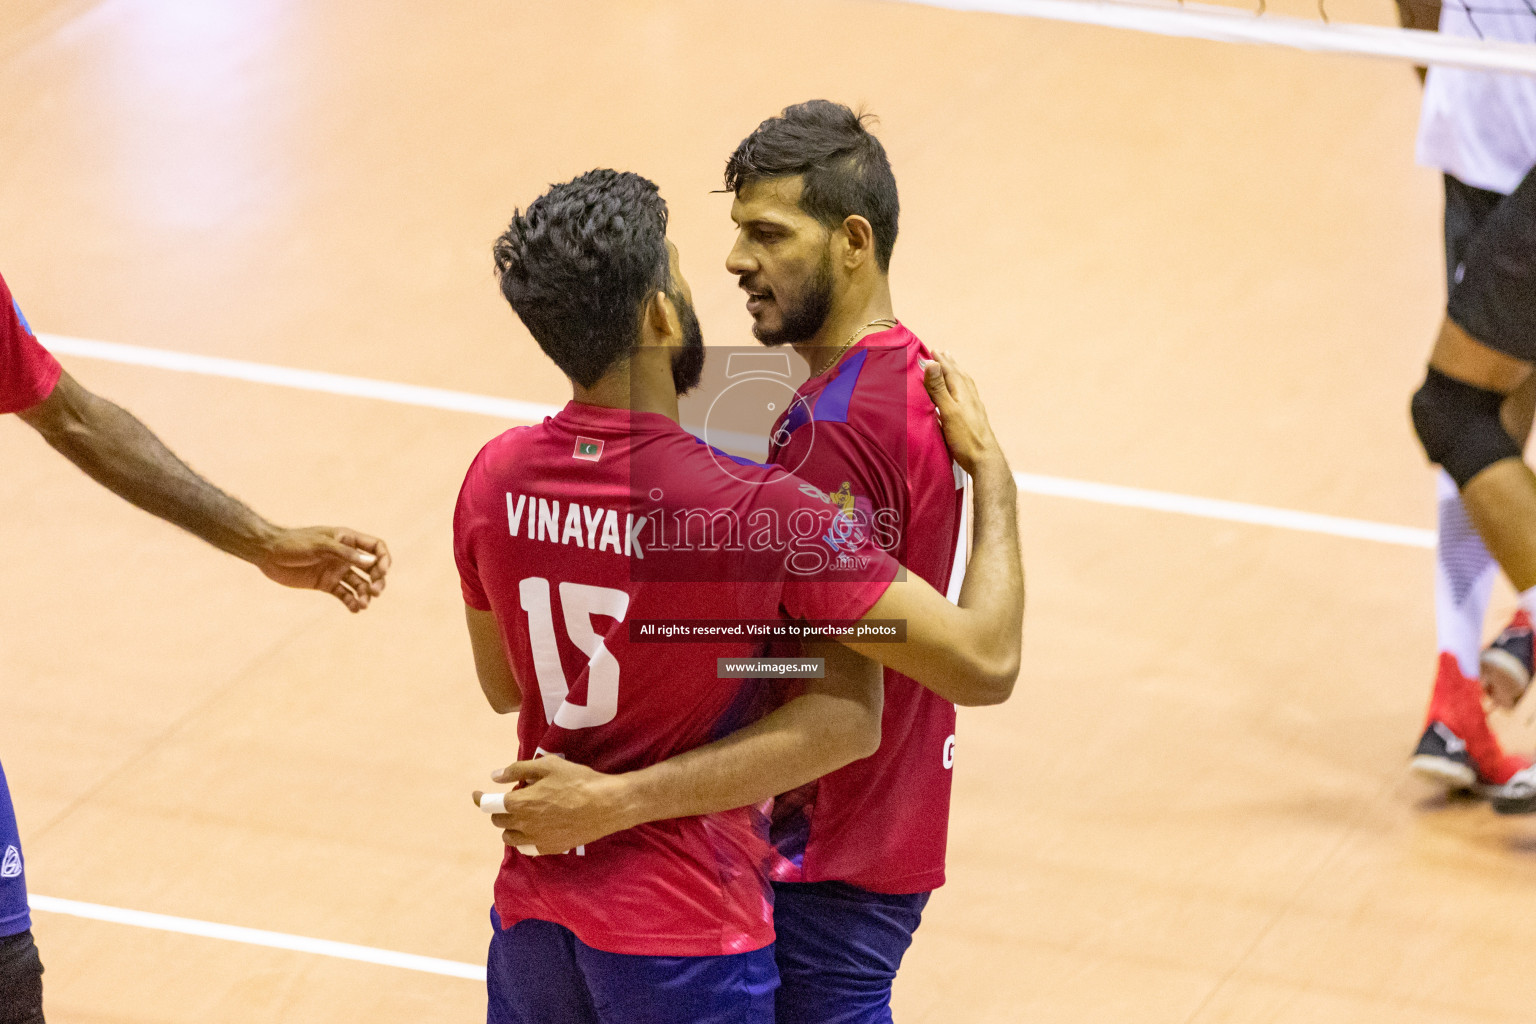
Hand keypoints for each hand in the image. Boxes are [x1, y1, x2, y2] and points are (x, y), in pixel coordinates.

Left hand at [254, 527, 390, 611]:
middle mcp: (345, 556)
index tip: (383, 571)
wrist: (268, 554)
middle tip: (375, 591)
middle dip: (378, 580)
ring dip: (365, 594)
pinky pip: (345, 594)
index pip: (376, 547)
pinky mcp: (326, 584)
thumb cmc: (294, 543)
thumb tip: (373, 562)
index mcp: (347, 540)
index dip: (384, 558)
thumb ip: (346, 554)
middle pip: (372, 568)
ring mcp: (336, 570)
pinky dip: (352, 602)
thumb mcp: (321, 546)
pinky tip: (355, 609)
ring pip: (360, 584)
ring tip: (363, 604)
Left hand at [472, 758, 635, 854]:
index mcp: (519, 803)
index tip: (477, 794)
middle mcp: (523, 825)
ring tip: (522, 815)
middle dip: (499, 809)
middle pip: (498, 821)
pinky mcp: (550, 848)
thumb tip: (495, 777)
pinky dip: (524, 839)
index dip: (479, 798)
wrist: (606, 805)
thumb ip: (517, 770)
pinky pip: (526, 848)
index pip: (488, 805)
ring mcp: (536, 840)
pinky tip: (533, 829)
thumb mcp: (548, 766)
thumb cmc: (577, 780)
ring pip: (510, 837)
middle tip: (512, 798)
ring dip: (510, 826)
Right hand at [921, 352, 1004, 475]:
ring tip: (953, 368)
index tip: (932, 350)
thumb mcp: (948, 411)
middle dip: (949, 364)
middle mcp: (970, 397)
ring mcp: (974, 408)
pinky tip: (962, 395)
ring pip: (965, 385)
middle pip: (959, 375)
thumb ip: (939, 389)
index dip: (940, 361)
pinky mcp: (975, 418)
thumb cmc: (965, 438)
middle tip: (943, 353)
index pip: (950, 371)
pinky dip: (961, 388)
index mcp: (963, 393)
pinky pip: (967, 395)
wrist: (985, 460)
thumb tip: (933, 363)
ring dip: (956, 374)